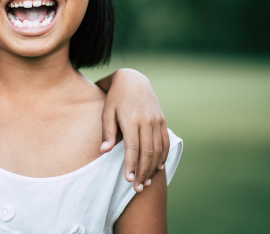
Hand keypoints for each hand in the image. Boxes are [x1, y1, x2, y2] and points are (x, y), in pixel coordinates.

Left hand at [98, 68, 168, 192]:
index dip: (131, 165)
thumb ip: (107, 131)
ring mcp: (157, 120)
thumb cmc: (115, 98)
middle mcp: (146, 120)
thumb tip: (104, 151)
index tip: (128, 180)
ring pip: (158, 149)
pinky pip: (165, 141)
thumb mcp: (107, 111)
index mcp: (131, 119)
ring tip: (146, 182)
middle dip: (142, 172)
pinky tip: (158, 167)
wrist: (133, 80)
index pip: (133, 148)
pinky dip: (163, 156)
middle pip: (147, 152)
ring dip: (153, 167)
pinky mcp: (162, 120)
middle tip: (137, 188)